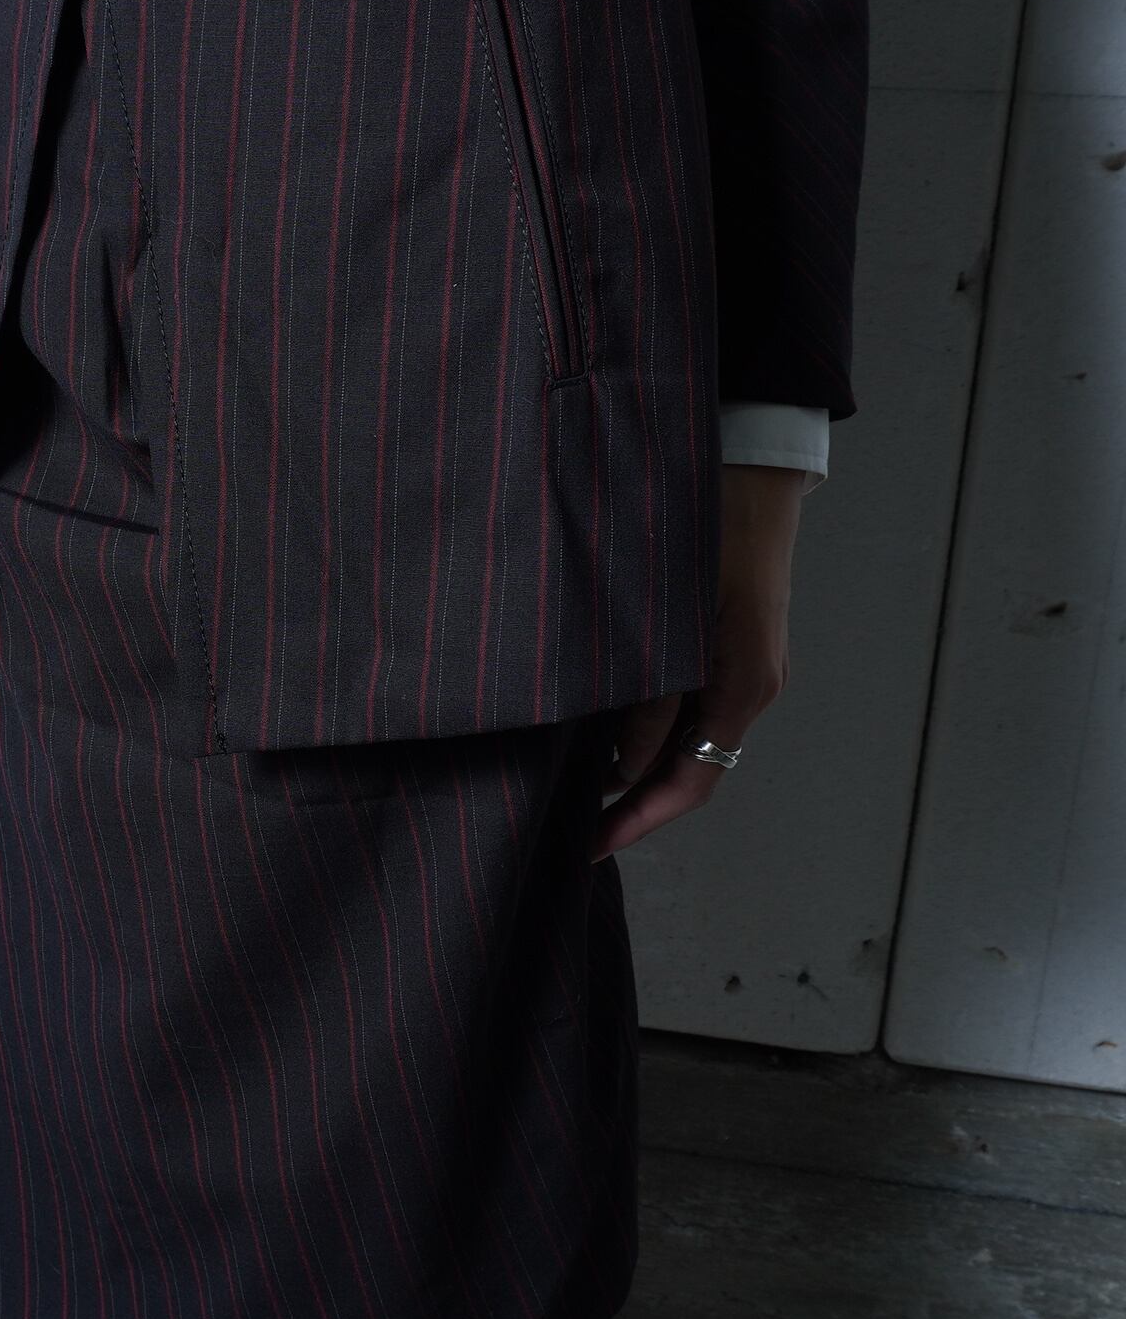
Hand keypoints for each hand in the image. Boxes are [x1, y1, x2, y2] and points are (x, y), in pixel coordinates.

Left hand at [589, 463, 805, 861]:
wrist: (748, 472)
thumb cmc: (708, 533)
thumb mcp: (674, 620)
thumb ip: (652, 693)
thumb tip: (624, 766)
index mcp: (743, 687)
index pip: (690, 782)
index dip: (639, 819)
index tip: (590, 846)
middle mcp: (745, 687)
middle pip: (685, 768)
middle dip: (630, 801)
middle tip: (568, 826)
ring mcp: (737, 666)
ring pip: (680, 738)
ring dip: (632, 764)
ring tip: (571, 784)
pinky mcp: (720, 643)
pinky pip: (682, 704)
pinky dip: (642, 726)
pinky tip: (597, 729)